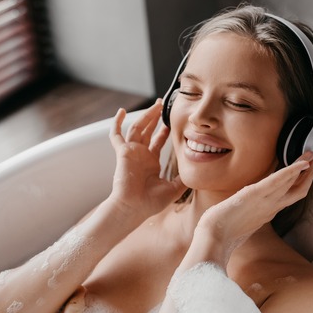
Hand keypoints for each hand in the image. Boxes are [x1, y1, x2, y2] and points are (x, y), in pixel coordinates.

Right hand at [108, 99, 186, 220]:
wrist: (134, 208)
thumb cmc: (150, 203)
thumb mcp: (173, 189)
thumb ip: (183, 179)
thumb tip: (196, 171)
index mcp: (150, 163)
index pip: (158, 142)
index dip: (164, 130)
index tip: (171, 120)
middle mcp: (141, 155)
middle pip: (148, 131)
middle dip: (155, 117)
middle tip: (162, 105)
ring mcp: (131, 153)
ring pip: (137, 128)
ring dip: (146, 116)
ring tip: (155, 105)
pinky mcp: (122, 152)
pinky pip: (116, 135)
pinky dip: (117, 123)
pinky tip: (121, 111)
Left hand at [197, 152, 312, 259]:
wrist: (212, 239)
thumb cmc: (220, 232)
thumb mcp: (237, 221)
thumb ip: (247, 215)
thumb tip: (246, 210)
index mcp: (266, 213)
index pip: (288, 196)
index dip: (301, 184)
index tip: (310, 172)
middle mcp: (269, 207)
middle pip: (296, 190)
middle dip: (308, 175)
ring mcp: (264, 202)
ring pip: (290, 184)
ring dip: (303, 168)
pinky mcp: (254, 195)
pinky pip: (276, 182)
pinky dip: (289, 172)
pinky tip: (300, 164)